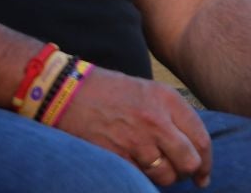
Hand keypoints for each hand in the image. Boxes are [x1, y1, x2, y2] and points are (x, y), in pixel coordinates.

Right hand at [55, 68, 210, 187]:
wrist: (62, 89)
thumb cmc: (103, 89)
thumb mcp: (144, 90)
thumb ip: (169, 114)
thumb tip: (190, 146)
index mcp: (165, 99)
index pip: (201, 139)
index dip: (206, 161)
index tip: (202, 172)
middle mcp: (155, 118)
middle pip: (190, 160)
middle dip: (187, 172)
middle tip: (181, 174)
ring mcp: (135, 137)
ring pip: (167, 174)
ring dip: (163, 176)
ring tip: (153, 168)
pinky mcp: (117, 153)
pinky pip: (142, 177)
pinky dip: (142, 176)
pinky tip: (134, 166)